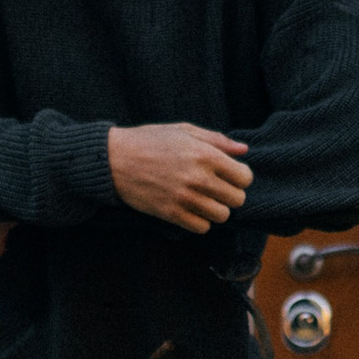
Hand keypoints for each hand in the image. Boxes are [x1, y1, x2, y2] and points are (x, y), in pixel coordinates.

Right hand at [107, 124, 252, 232]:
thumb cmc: (150, 141)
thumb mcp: (184, 131)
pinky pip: (202, 228)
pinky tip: (191, 209)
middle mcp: (198, 178)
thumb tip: (244, 150)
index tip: (230, 175)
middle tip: (216, 189)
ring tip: (203, 199)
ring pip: (222, 216)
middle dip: (230, 194)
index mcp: (205, 154)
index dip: (240, 177)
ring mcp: (185, 198)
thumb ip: (217, 140)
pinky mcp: (171, 214)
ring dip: (216, 209)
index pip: (244, 177)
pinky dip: (200, 221)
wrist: (114, 160)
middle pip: (237, 199)